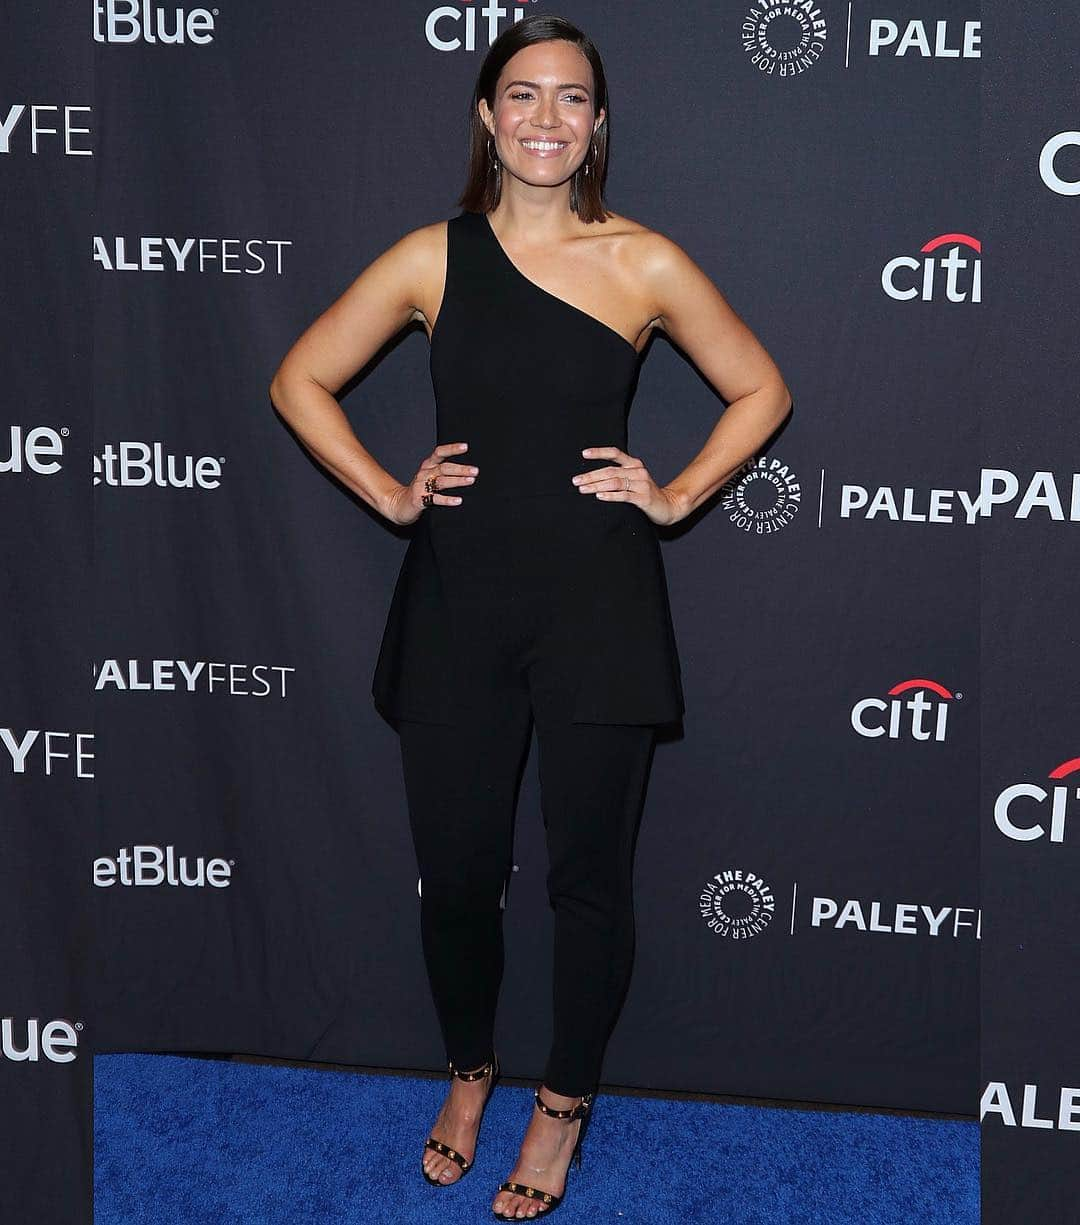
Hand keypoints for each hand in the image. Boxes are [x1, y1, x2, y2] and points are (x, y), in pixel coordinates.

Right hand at [382, 442, 477, 524]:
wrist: (400, 504)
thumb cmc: (420, 489)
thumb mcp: (430, 476)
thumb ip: (445, 471)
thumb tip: (469, 470)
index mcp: (428, 465)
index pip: (439, 453)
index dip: (452, 449)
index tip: (465, 447)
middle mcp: (425, 473)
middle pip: (444, 468)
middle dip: (461, 469)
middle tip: (475, 471)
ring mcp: (421, 486)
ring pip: (441, 481)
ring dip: (457, 481)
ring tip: (470, 481)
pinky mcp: (420, 499)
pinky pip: (435, 499)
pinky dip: (447, 499)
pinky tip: (458, 500)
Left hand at [570, 446, 687, 525]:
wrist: (669, 506)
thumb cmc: (645, 494)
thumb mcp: (633, 480)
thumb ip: (618, 476)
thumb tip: (593, 477)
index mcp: (634, 464)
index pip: (615, 454)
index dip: (599, 452)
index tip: (584, 454)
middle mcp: (638, 471)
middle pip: (610, 471)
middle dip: (591, 476)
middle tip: (576, 481)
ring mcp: (641, 484)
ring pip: (615, 482)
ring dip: (597, 485)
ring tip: (583, 489)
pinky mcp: (643, 497)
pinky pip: (624, 495)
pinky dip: (610, 495)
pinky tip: (599, 496)